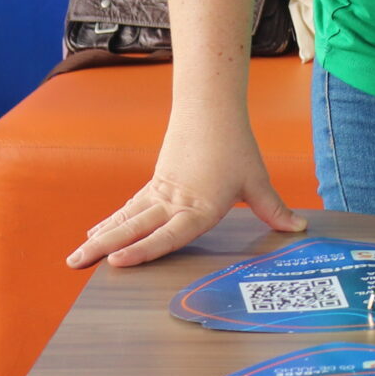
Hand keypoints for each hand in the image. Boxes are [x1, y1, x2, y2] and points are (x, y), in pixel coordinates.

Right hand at [66, 122, 302, 268]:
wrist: (211, 111)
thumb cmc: (236, 148)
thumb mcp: (257, 181)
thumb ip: (273, 209)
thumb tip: (299, 228)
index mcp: (200, 207)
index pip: (169, 234)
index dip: (144, 250)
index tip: (117, 261)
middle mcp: (175, 203)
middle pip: (136, 228)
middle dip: (105, 248)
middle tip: (76, 264)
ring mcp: (161, 193)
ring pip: (126, 218)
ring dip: (100, 237)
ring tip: (75, 256)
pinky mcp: (155, 185)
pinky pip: (129, 208)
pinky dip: (111, 222)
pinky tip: (94, 233)